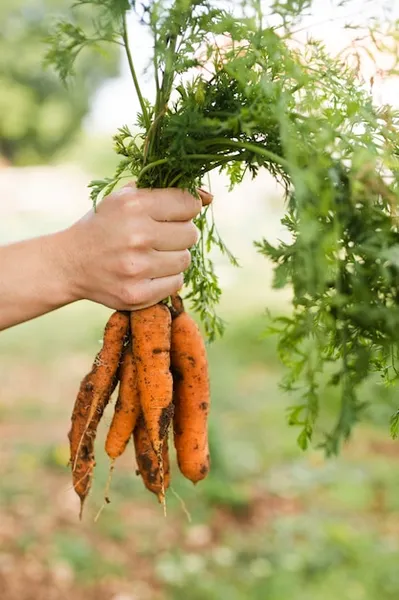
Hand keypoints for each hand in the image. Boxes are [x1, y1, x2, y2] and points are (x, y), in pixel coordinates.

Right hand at [61, 185, 210, 309]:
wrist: (69, 264)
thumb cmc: (104, 226)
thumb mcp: (125, 198)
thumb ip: (165, 190)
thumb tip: (209, 198)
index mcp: (133, 204)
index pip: (189, 204)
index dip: (185, 209)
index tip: (172, 214)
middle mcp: (136, 234)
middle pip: (191, 234)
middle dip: (179, 234)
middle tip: (159, 237)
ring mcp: (137, 267)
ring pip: (185, 260)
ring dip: (174, 257)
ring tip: (151, 254)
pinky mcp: (137, 294)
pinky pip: (176, 283)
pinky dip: (167, 278)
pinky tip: (148, 272)